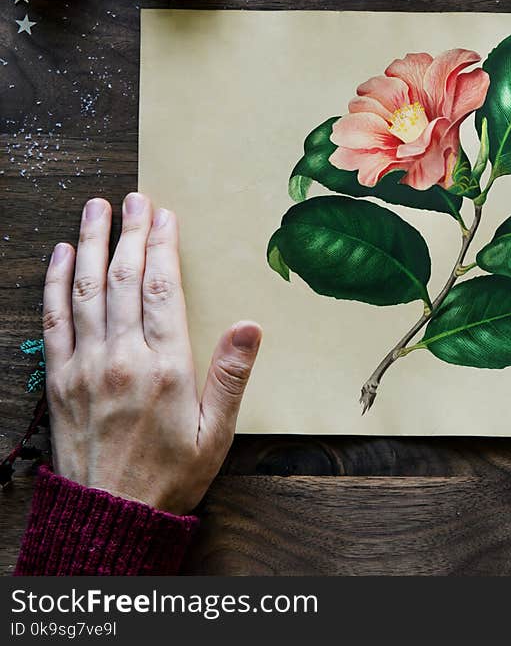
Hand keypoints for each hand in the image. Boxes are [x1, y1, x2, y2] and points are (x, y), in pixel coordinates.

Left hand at [42, 194, 261, 514]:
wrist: (110, 517)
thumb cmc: (171, 475)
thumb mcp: (217, 433)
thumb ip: (231, 375)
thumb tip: (250, 326)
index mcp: (165, 368)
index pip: (163, 290)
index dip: (164, 246)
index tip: (164, 215)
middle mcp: (122, 358)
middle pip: (125, 280)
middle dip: (131, 233)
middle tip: (134, 198)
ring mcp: (85, 366)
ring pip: (87, 290)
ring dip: (92, 244)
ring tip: (96, 209)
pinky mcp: (60, 379)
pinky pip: (54, 319)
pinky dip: (56, 283)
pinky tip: (62, 255)